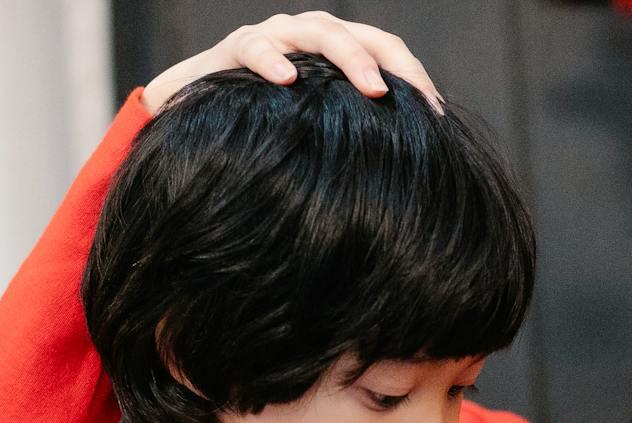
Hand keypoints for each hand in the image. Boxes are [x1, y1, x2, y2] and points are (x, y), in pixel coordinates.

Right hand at [142, 11, 440, 113]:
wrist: (194, 112)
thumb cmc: (264, 127)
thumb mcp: (313, 131)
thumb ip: (348, 137)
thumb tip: (404, 180)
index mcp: (337, 51)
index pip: (387, 51)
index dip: (415, 79)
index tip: (438, 117)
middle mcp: (311, 35)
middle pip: (363, 36)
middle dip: (393, 65)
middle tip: (417, 101)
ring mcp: (275, 36)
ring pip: (320, 32)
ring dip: (350, 58)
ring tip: (373, 89)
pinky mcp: (235, 47)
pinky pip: (256, 47)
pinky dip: (272, 61)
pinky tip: (287, 80)